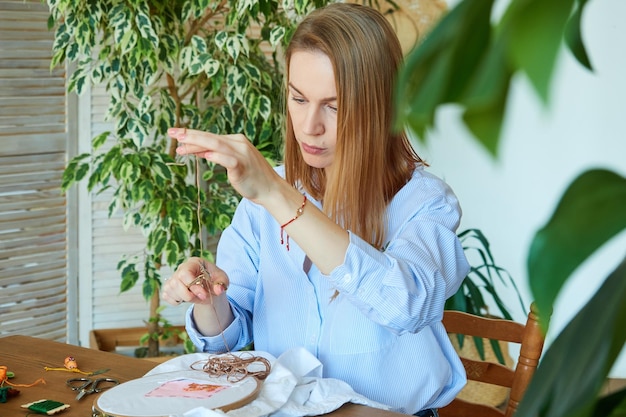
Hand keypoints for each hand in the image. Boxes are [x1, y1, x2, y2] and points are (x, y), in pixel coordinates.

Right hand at [162, 257, 229, 305]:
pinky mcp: (168, 287)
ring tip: (194, 296)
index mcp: (193, 263)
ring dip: (183, 298)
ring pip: (169, 290)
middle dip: (187, 295)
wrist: (209, 286)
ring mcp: (173, 278)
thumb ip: (222, 283)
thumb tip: (219, 290)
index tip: (204, 295)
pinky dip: (176, 301)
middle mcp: (180, 268)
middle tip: (200, 297)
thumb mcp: (222, 279)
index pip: (186, 273)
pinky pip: (166, 296)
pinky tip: (185, 298)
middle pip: (175, 283)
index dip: (193, 286)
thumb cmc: (214, 279)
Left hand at [168, 128, 282, 203]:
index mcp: (235, 141)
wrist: (270, 189)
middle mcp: (238, 143)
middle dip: (190, 135)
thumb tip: (198, 150)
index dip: (191, 134)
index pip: (210, 136)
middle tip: (172, 133)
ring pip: (216, 145)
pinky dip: (216, 156)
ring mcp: (242, 154)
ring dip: (197, 143)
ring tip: (181, 144)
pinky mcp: (243, 166)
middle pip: (210, 137)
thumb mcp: (232, 163)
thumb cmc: (251, 177)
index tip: (175, 133)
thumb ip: (217, 155)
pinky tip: (205, 155)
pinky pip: (228, 160)